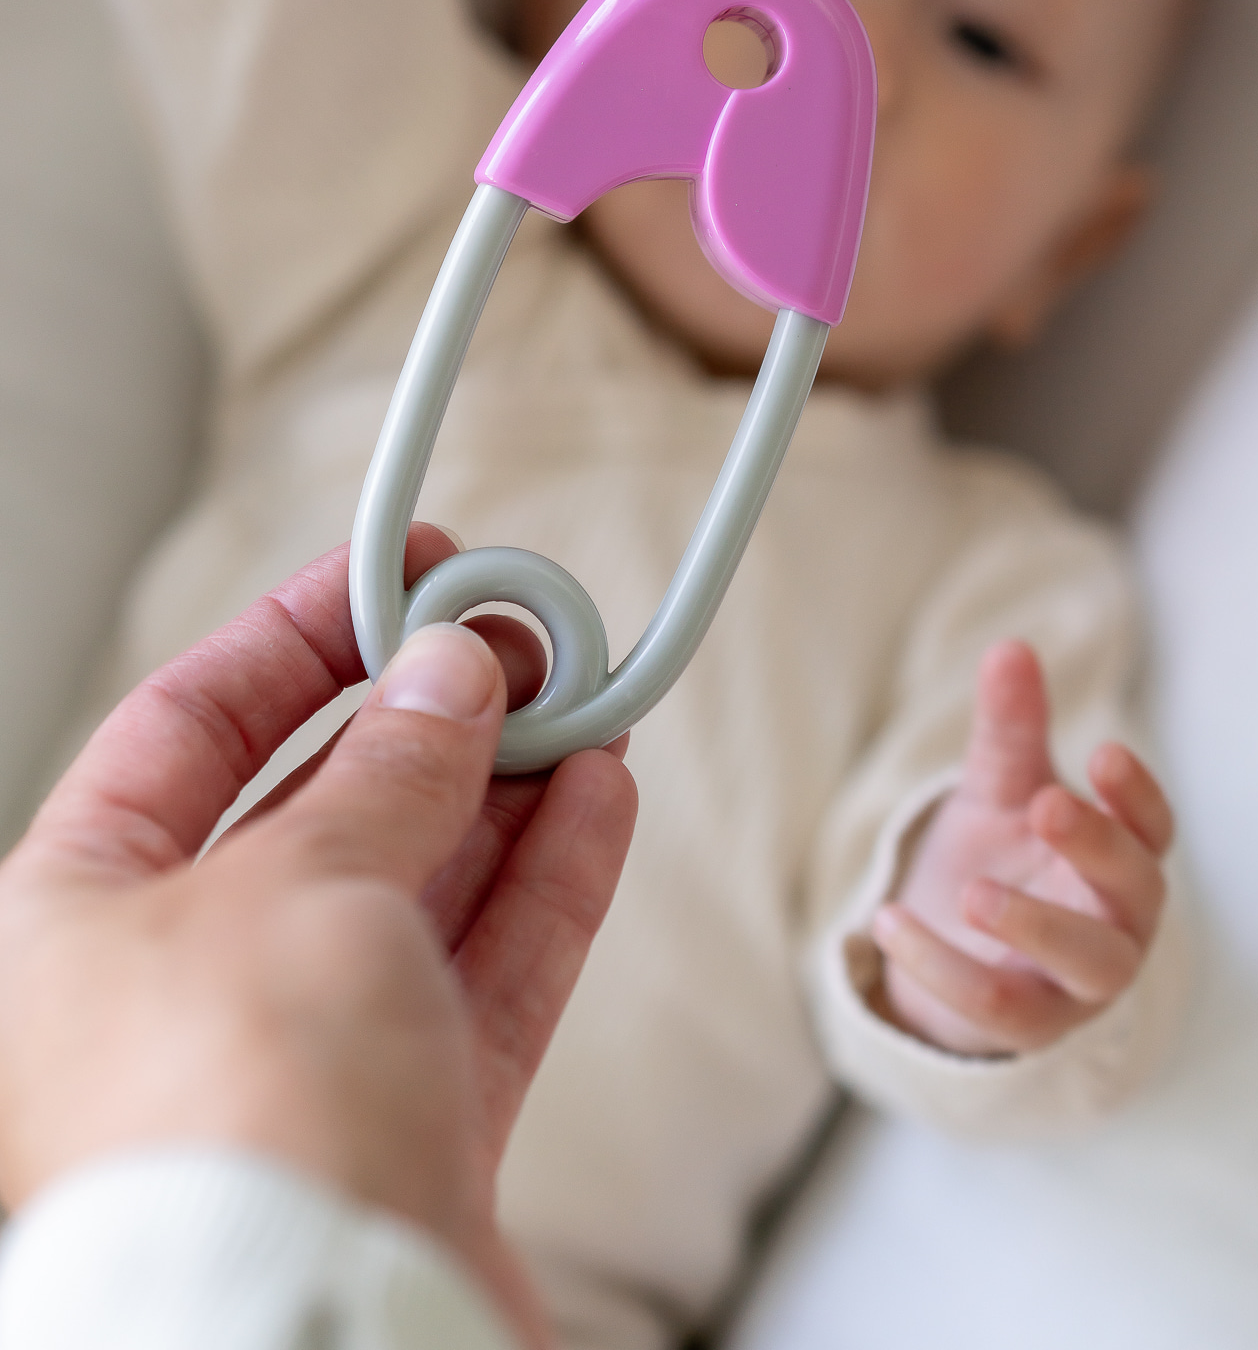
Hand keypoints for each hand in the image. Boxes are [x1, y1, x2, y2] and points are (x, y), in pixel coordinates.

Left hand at [0, 529, 636, 1349]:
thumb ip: (392, 768)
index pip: (188, 727)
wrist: (317, 1349)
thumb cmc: (233, 1129)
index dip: (299, 634)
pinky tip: (597, 803)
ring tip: (581, 705)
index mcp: (73, 919)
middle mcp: (174, 992)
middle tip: (520, 639)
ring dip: (506, 791)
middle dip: (426, 715)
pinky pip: (479, 978)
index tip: (402, 573)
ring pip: (415, 891)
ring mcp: (295, 1067)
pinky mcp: (402, 1134)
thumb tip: (449, 674)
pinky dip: (544, 886)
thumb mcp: (306, 885)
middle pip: (314, 806)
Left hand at [872, 639, 1171, 1055]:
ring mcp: (1080, 983)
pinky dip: (942, 967)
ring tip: (974, 894)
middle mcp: (1118, 923)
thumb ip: (1010, 730)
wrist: (952, 949)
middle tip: (1048, 803)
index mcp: (1121, 858)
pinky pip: (997, 1005)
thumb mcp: (999, 790)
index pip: (1153, 829)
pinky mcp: (1028, 1025)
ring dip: (1037, 927)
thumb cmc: (1000, 858)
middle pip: (1136, 890)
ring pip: (1087, 963)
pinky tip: (888, 922)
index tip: (1105, 752)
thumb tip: (1011, 646)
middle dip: (1098, 847)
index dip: (1137, 795)